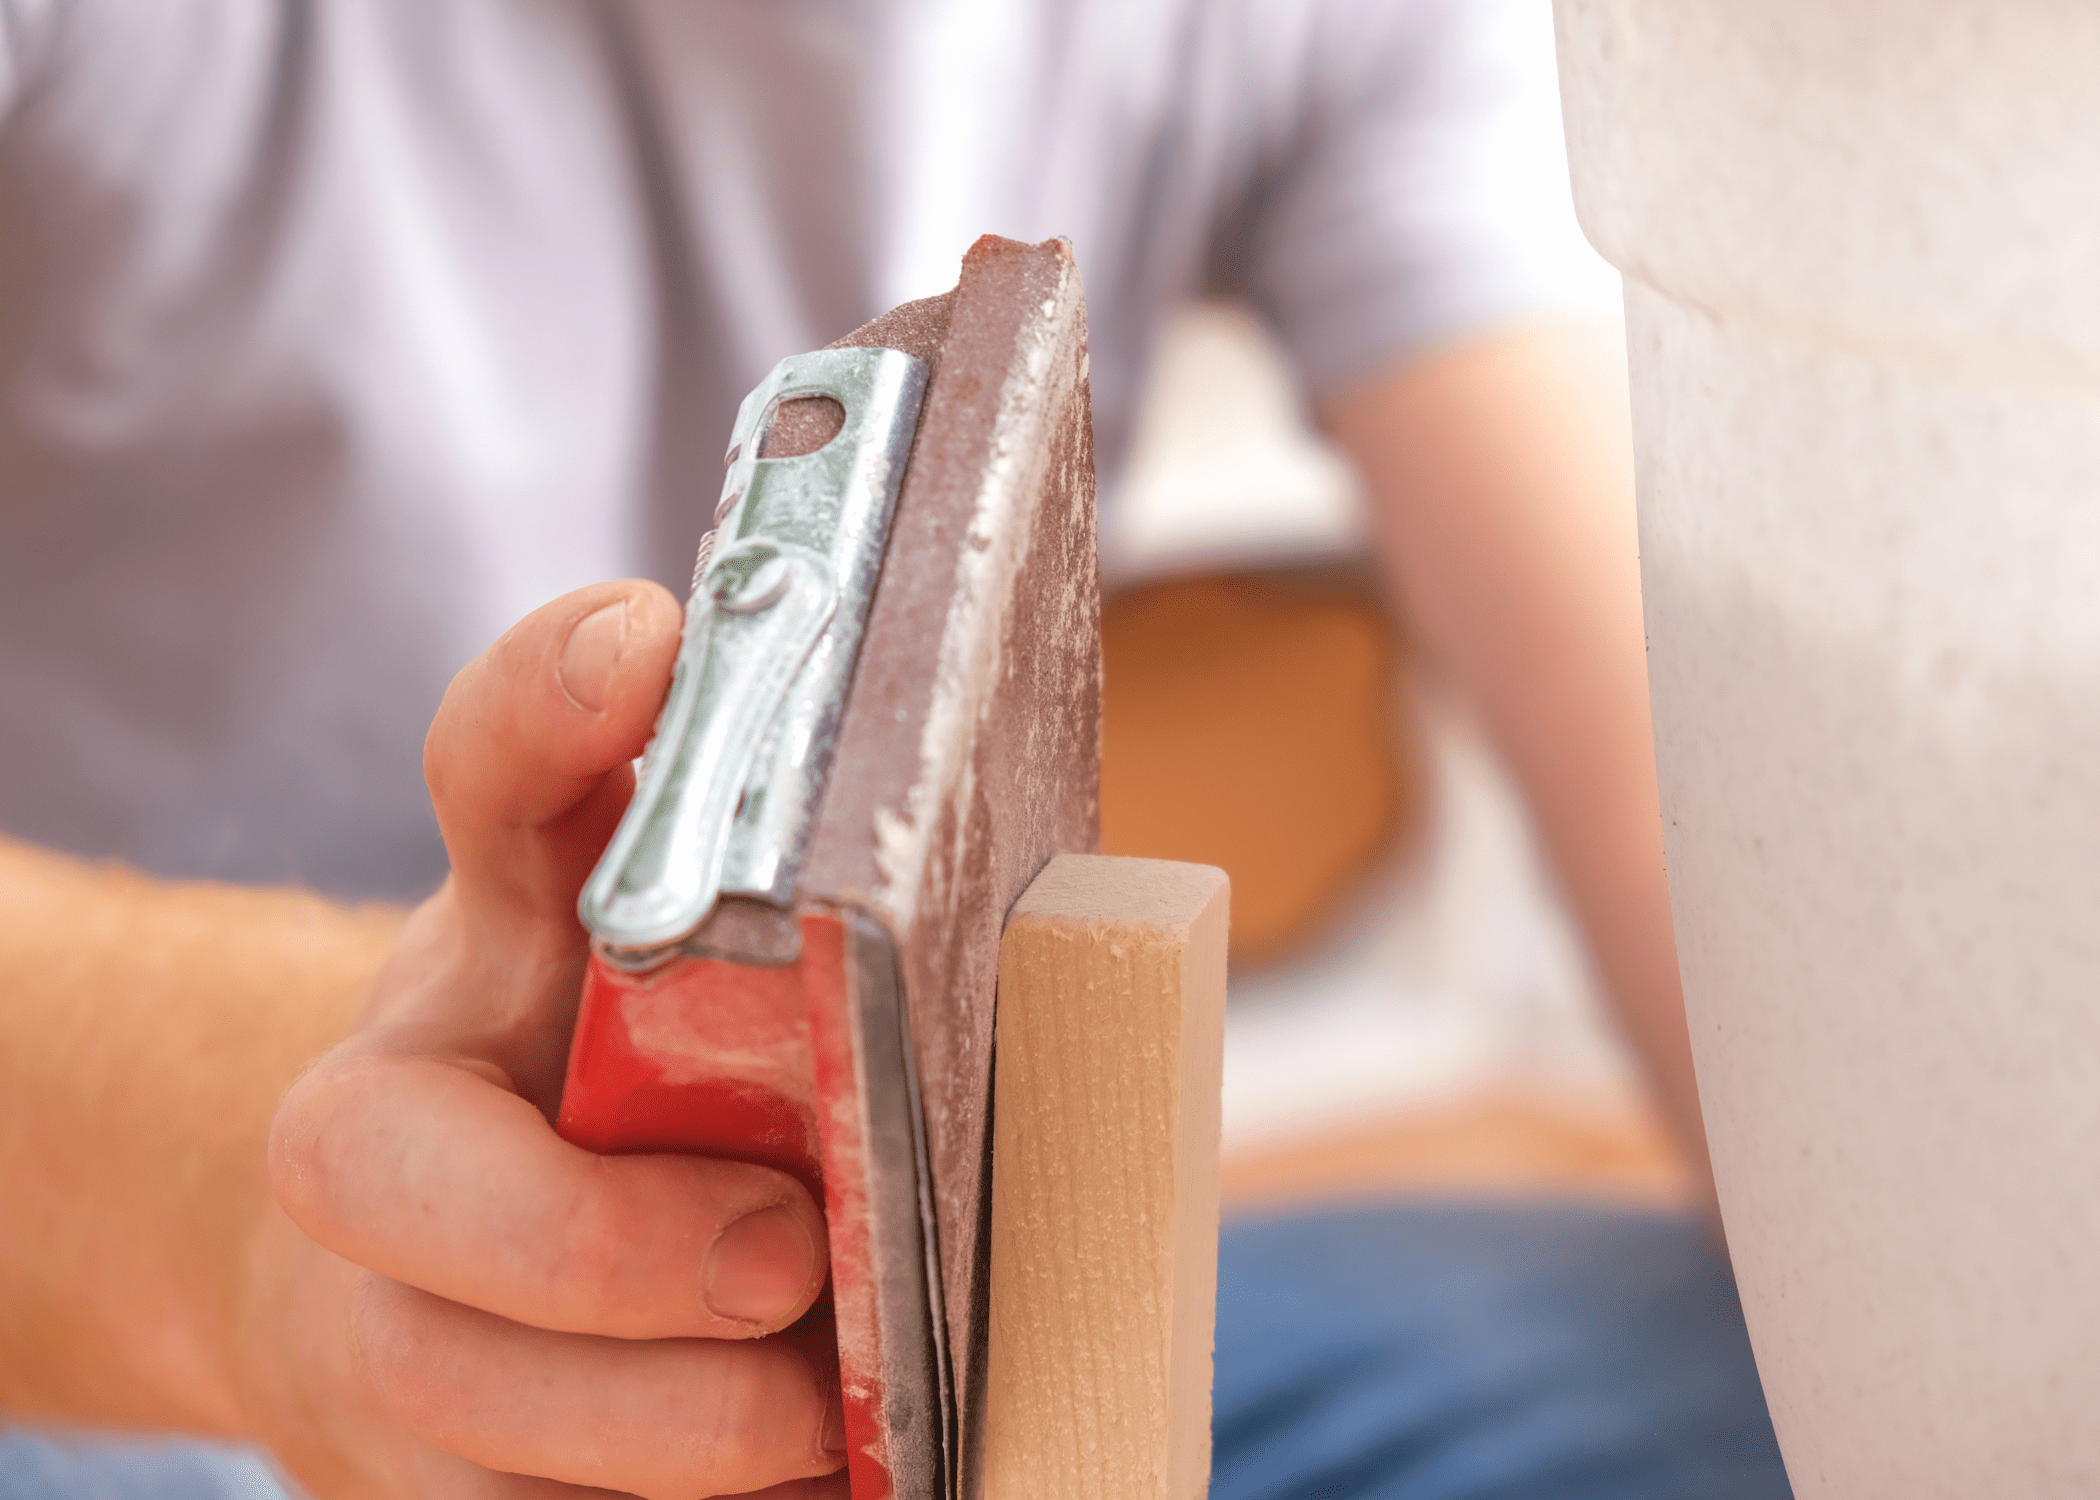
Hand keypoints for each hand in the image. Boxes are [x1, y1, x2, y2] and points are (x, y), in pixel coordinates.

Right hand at [252, 582, 846, 1497]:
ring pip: (455, 1404)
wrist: (451, 1270)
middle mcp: (395, 1119)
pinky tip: (820, 1483)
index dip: (551, 706)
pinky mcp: (421, 1475)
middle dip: (601, 1241)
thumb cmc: (635, 1095)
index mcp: (497, 936)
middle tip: (789, 1259)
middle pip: (398, 1176)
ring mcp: (384, 1311)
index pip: (492, 775)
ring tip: (831, 1426)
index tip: (647, 649)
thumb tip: (1002, 879)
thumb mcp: (717, 981)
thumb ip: (812, 921)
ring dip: (661, 1433)